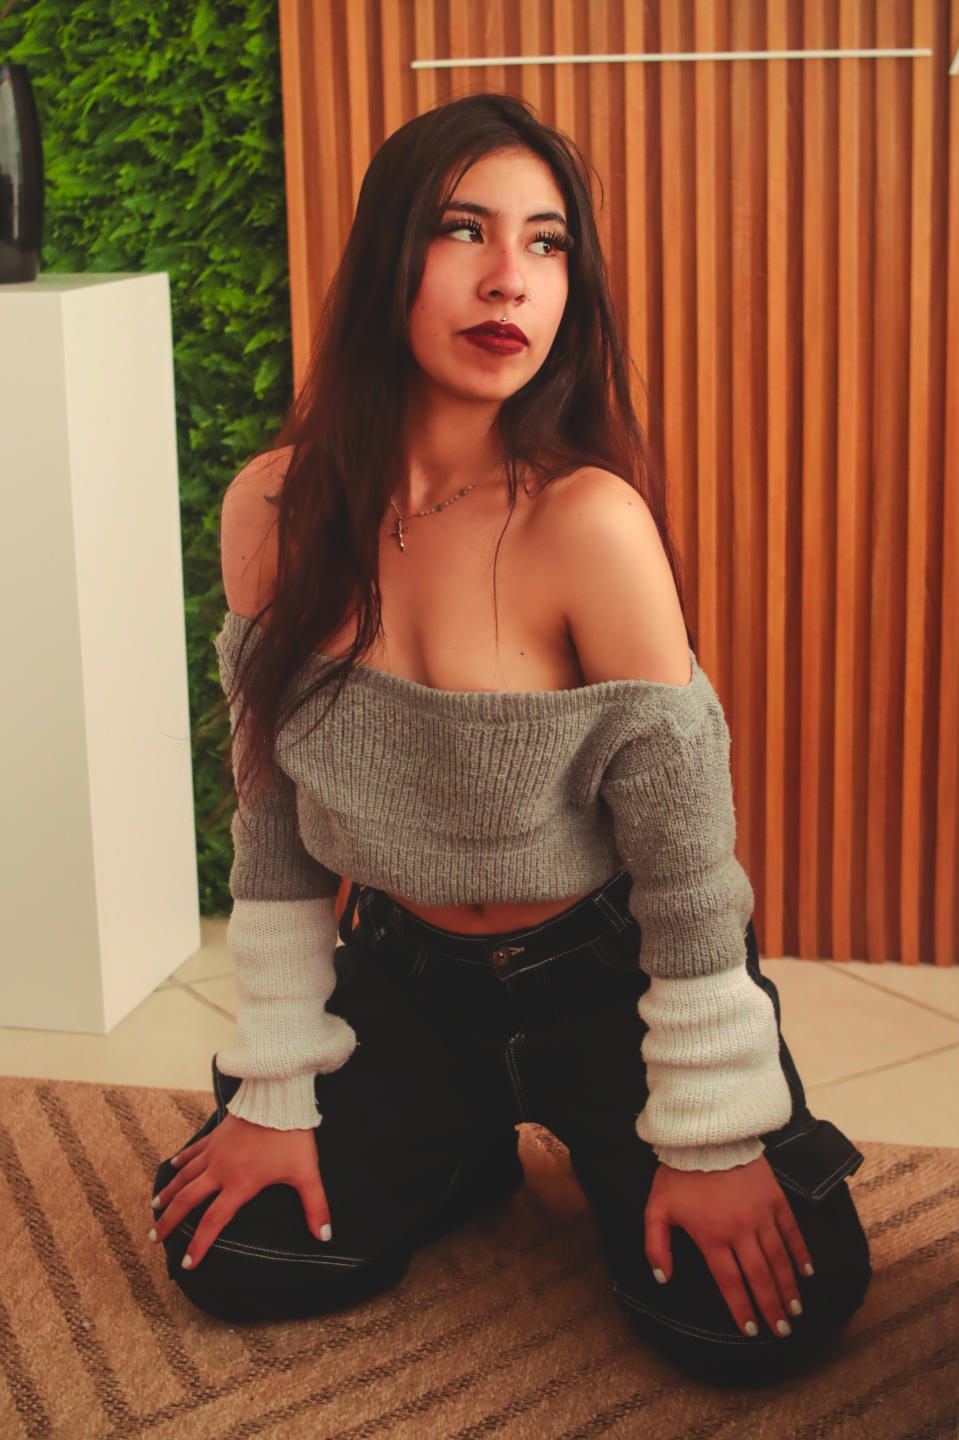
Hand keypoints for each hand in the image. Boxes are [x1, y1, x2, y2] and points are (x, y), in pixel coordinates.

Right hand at [150, 1112, 331, 1267]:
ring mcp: (215, 1151)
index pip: (213, 1222)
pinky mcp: (216, 1134)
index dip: (199, 1245)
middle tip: (154, 1238)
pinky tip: (172, 1165)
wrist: (278, 1097)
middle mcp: (220, 1170)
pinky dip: (181, 1159)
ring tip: (155, 1208)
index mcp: (240, 1184)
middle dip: (169, 1222)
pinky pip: (193, 1149)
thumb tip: (324, 1237)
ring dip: (168, 1193)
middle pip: (187, 1200)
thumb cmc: (293, 1136)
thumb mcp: (307, 1173)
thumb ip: (315, 1206)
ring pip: (184, 1176)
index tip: (186, 1264)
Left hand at [644, 1154, 812, 1337]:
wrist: (704, 1134)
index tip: (752, 1331)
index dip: (742, 1309)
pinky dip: (800, 1253)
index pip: (730, 1283)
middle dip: (772, 1308)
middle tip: (782, 1331)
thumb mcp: (656, 1209)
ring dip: (788, 1287)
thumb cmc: (678, 1173)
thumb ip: (656, 1246)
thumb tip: (663, 1278)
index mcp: (712, 1236)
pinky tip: (806, 1272)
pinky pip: (791, 1231)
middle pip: (759, 1277)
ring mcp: (761, 1214)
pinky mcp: (775, 1198)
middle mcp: (740, 1230)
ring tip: (795, 1310)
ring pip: (778, 1259)